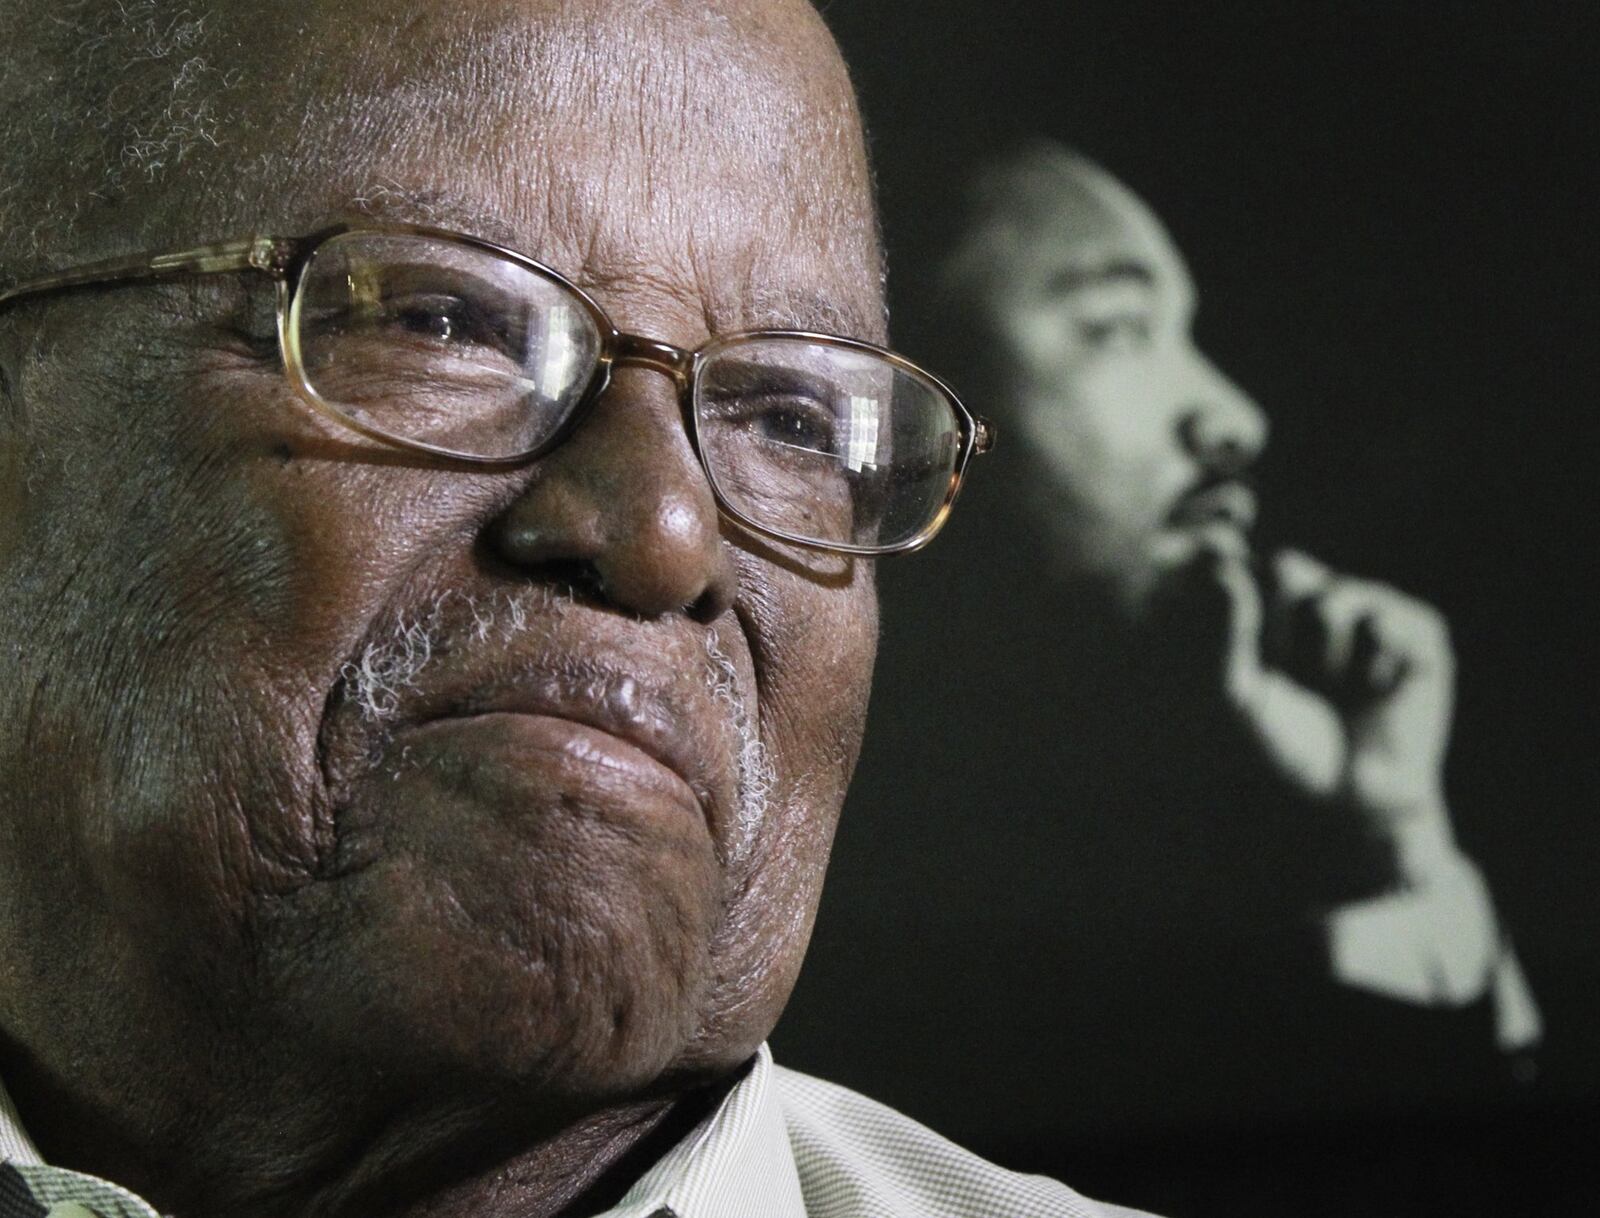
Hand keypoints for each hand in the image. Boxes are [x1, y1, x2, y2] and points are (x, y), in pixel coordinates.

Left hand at [1222, 547, 1458, 875]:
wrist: (1355, 795)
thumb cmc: (1286, 744)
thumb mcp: (1240, 695)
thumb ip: (1226, 636)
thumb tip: (1224, 571)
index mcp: (1269, 606)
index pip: (1244, 566)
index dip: (1238, 595)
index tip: (1241, 635)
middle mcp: (1319, 595)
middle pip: (1284, 567)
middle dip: (1277, 628)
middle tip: (1288, 675)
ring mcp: (1371, 606)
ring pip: (1331, 596)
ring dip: (1322, 655)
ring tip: (1331, 688)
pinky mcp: (1418, 628)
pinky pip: (1383, 623)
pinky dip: (1370, 665)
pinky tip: (1372, 691)